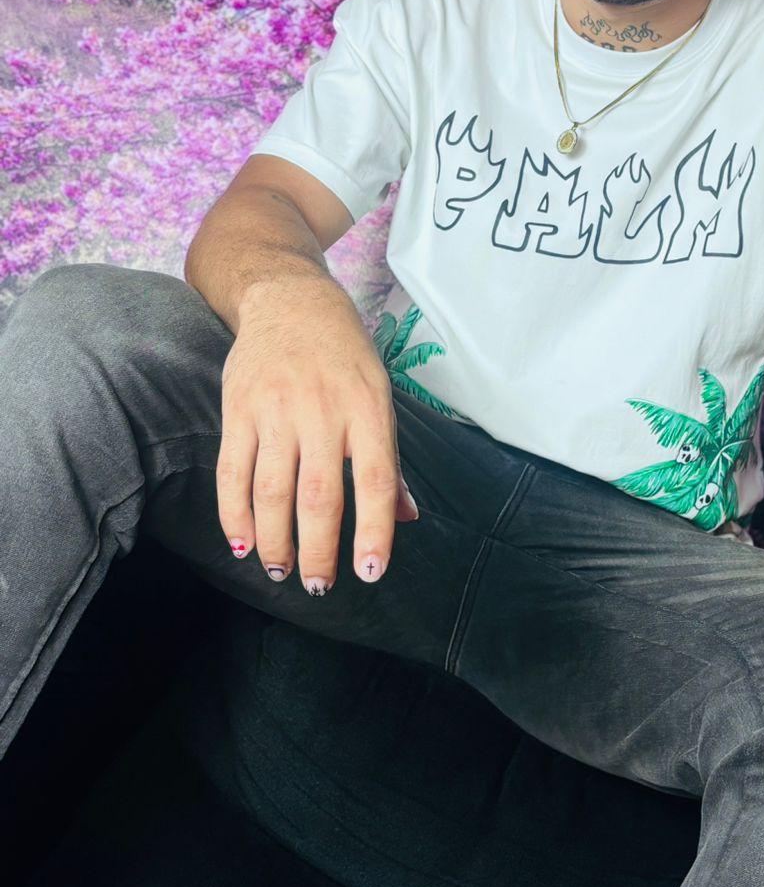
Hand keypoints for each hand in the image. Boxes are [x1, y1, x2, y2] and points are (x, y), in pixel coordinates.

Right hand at [217, 278, 418, 595]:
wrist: (289, 299)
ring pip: (272, 490)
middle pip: (319, 495)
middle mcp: (323, 409)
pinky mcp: (238, 407)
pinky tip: (243, 543)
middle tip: (318, 587)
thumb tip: (407, 518)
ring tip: (280, 571)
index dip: (374, 529)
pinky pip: (233, 470)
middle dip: (317, 550)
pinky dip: (235, 514)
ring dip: (275, 540)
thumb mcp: (378, 394)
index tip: (369, 571)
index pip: (376, 479)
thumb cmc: (343, 355)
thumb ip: (388, 459)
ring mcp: (277, 408)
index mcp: (368, 408)